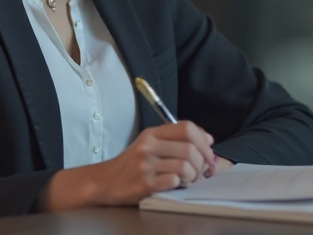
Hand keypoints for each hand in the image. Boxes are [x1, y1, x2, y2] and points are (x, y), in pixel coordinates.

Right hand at [38, 121, 214, 210]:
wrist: (103, 182)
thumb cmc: (130, 165)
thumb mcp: (149, 145)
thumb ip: (174, 140)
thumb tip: (207, 139)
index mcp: (152, 134)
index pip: (187, 127)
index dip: (203, 139)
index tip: (208, 150)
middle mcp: (148, 146)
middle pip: (190, 148)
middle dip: (203, 162)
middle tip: (201, 171)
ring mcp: (146, 165)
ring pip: (185, 165)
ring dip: (193, 176)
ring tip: (188, 179)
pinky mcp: (144, 183)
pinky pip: (174, 181)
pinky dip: (180, 184)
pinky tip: (176, 185)